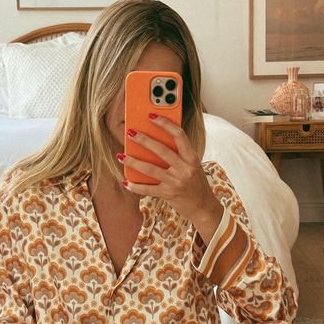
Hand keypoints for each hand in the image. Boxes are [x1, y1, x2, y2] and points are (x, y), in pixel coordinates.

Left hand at [120, 113, 222, 238]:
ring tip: (121, 156)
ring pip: (150, 169)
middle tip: (130, 133)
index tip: (152, 116)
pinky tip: (125, 181)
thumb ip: (179, 155)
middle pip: (161, 150)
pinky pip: (148, 189)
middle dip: (144, 140)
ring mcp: (176, 182)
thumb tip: (155, 143)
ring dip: (133, 162)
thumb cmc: (196, 184)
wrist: (203, 207)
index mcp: (192, 158)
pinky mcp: (168, 195)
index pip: (179, 135)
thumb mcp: (192, 166)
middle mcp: (185, 169)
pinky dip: (135, 186)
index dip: (165, 124)